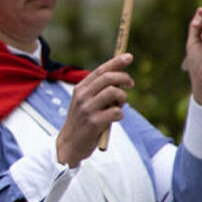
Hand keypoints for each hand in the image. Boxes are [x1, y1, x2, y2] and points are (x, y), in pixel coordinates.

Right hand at [56, 53, 133, 167]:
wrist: (69, 144)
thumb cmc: (83, 121)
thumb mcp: (85, 102)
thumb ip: (99, 90)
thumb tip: (121, 78)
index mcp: (80, 88)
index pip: (100, 70)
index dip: (116, 62)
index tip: (129, 56)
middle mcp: (82, 96)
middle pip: (109, 78)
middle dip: (124, 78)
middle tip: (131, 84)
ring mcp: (87, 109)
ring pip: (114, 93)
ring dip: (123, 99)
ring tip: (119, 106)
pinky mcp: (94, 122)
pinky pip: (117, 112)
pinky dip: (120, 114)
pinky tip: (114, 119)